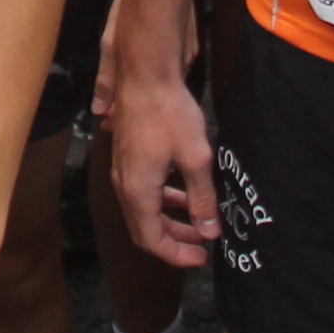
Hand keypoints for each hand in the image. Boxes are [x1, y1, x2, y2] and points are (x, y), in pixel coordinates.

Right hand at [105, 0, 218, 267]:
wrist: (146, 73)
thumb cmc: (170, 113)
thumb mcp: (196, 157)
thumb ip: (202, 197)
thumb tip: (210, 230)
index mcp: (138, 191)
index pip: (152, 240)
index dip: (176, 254)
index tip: (202, 258)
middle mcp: (125, 185)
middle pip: (145, 228)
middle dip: (175, 240)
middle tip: (204, 245)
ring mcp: (123, 169)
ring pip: (144, 209)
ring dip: (170, 219)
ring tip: (199, 221)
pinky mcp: (128, 156)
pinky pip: (144, 189)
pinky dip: (164, 199)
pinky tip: (185, 191)